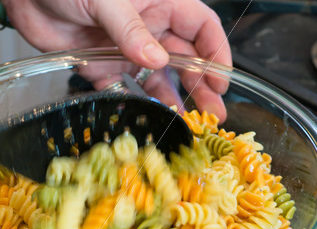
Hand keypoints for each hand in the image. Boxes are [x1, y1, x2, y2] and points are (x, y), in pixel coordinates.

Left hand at [2, 0, 231, 116]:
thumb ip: (131, 30)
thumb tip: (157, 61)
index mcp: (158, 3)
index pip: (200, 27)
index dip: (215, 52)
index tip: (222, 81)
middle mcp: (146, 28)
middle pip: (184, 58)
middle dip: (200, 84)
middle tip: (213, 114)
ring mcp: (125, 50)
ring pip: (158, 78)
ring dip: (175, 99)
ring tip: (190, 123)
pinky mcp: (102, 67)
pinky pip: (125, 90)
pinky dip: (137, 104)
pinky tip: (150, 119)